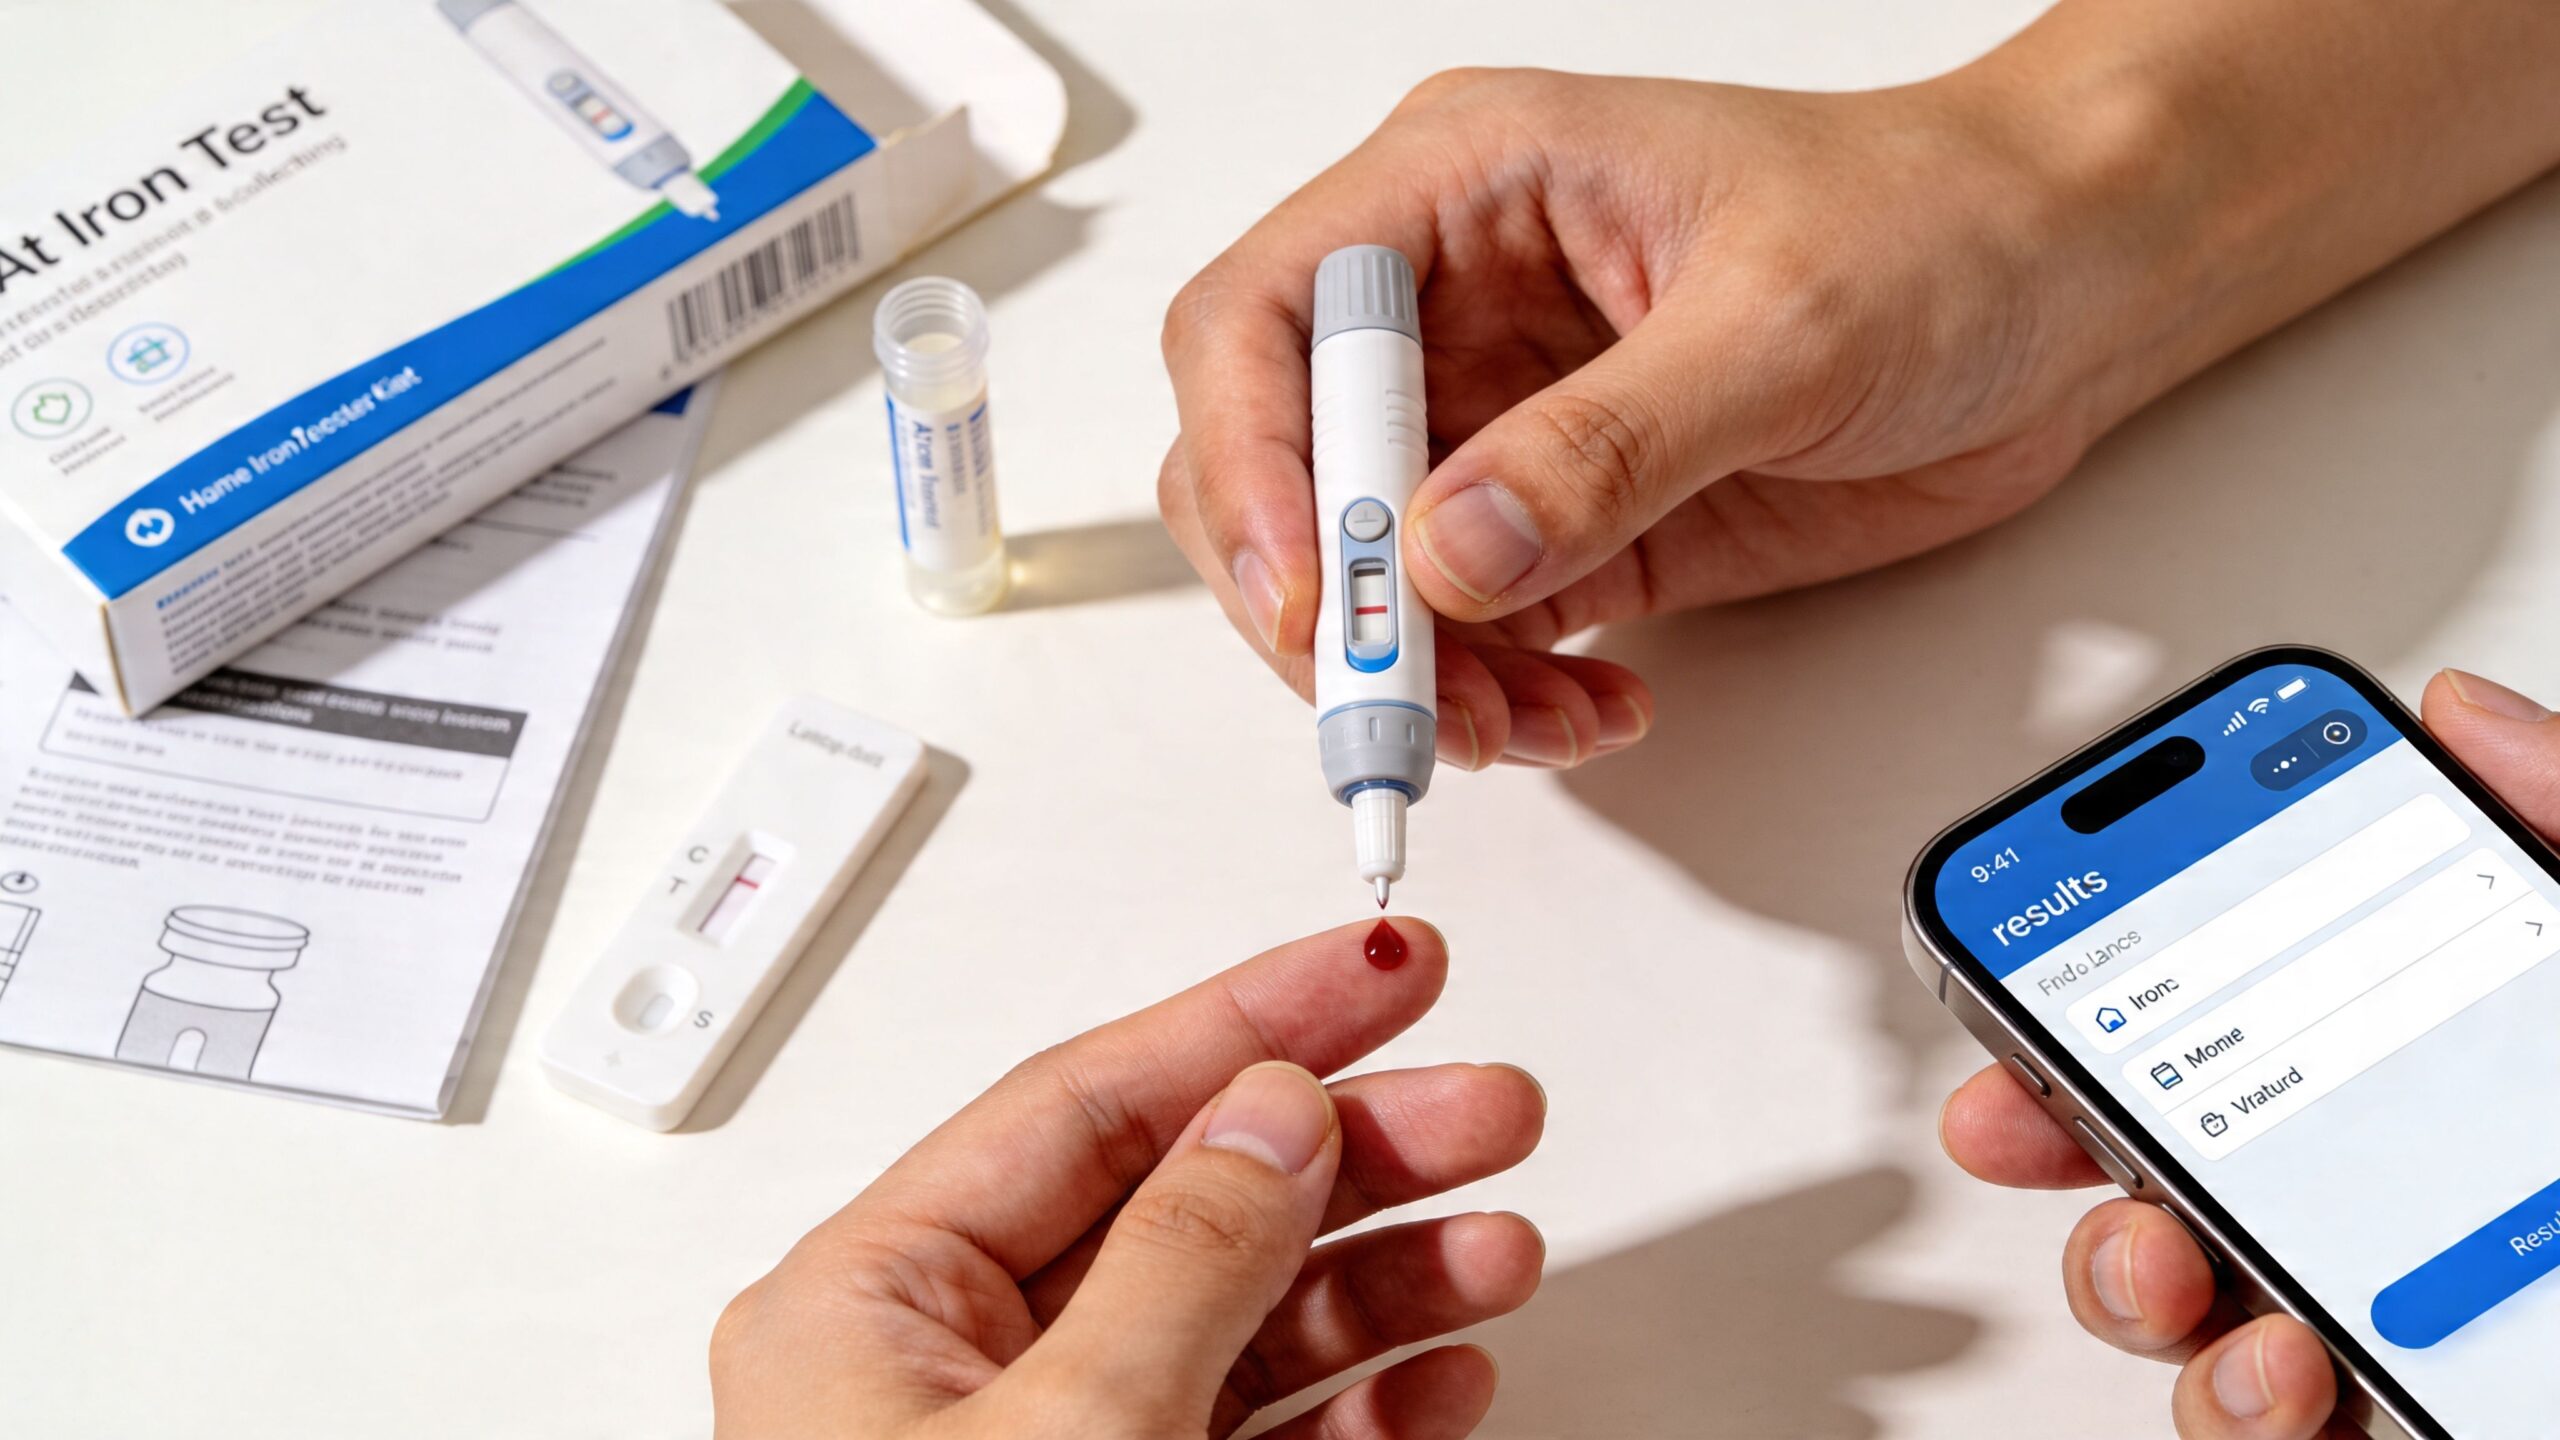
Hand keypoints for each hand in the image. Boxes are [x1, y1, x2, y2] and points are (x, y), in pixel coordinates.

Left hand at [709, 919, 1546, 1438]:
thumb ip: (1180, 1258)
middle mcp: (945, 1371)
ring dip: (1379, 1281)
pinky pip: (1251, 1430)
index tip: (1381, 966)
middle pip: (1183, 1200)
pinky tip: (1438, 1369)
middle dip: (1353, 1152)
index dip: (1249, 1019)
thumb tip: (1270, 1111)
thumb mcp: (1071, 1436)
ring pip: (1235, 1321)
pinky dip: (1354, 1400)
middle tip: (1482, 1103)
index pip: (1086, 1101)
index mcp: (869, 1303)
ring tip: (1497, 1243)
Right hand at [1160, 66, 2079, 769]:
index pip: (1266, 316)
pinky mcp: (1563, 522)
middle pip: (1280, 466)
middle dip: (1326, 600)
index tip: (1316, 590)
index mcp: (1466, 188)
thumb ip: (1608, 443)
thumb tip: (1452, 549)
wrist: (2066, 293)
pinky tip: (1584, 709)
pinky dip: (1500, 697)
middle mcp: (1457, 306)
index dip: (1252, 458)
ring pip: (1369, 577)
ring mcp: (1502, 422)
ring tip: (1520, 724)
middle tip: (1398, 702)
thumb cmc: (1938, 225)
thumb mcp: (1780, 320)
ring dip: (1418, 676)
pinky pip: (1471, 633)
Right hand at [1939, 670, 2559, 1438]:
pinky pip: (2285, 1432)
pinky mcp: (2439, 1425)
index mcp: (2479, 1068)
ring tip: (2187, 1267)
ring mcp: (2425, 1327)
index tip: (2037, 972)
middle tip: (2035, 1119)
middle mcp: (2432, 1199)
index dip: (2119, 984)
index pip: (2267, 1009)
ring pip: (2205, 1313)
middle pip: (2187, 1157)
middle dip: (2072, 1136)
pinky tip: (2285, 1374)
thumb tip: (2464, 718)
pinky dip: (2239, 1410)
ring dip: (2137, 1286)